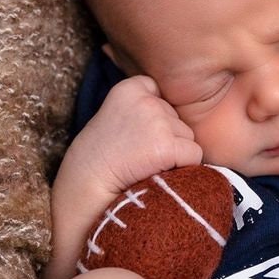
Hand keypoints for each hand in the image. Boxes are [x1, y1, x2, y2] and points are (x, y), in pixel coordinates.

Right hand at [61, 74, 204, 196]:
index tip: (133, 134)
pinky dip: (182, 168)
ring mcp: (158, 122)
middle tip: (135, 155)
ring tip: (143, 164)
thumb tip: (175, 116)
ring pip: (187, 137)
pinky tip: (155, 172)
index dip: (152, 118)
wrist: (84, 190)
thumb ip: (139, 110)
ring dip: (174, 153)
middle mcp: (146, 100)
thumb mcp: (112, 118)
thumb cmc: (97, 160)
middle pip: (176, 118)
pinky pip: (194, 156)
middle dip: (164, 137)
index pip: (158, 91)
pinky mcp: (168, 146)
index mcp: (128, 89)